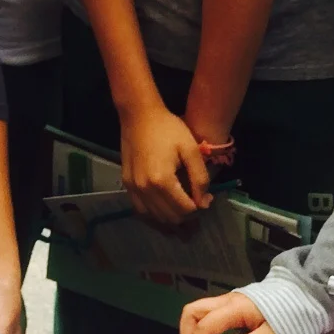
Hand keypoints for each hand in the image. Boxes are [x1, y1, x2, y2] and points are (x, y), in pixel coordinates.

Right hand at [120, 106, 211, 224]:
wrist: (139, 115)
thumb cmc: (168, 128)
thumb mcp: (191, 150)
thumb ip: (200, 178)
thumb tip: (204, 202)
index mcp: (162, 180)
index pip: (185, 210)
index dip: (199, 207)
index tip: (206, 197)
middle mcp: (145, 189)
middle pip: (171, 217)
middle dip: (187, 215)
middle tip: (196, 202)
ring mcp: (133, 188)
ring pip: (155, 217)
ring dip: (171, 217)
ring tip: (183, 206)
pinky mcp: (127, 184)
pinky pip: (141, 210)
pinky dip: (155, 213)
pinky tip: (164, 207)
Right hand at [179, 291, 280, 333]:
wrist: (304, 297)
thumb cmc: (289, 319)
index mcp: (234, 308)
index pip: (205, 327)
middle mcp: (226, 301)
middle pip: (192, 312)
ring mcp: (229, 301)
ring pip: (199, 311)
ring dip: (194, 332)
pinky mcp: (234, 305)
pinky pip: (210, 315)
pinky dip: (205, 329)